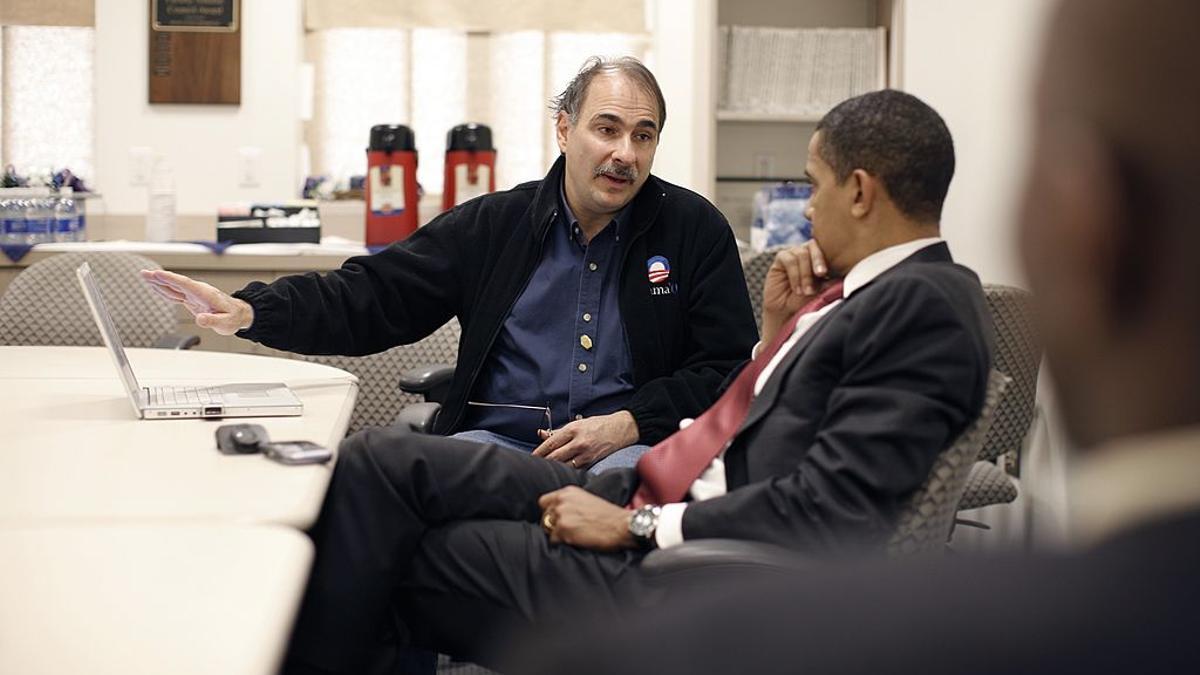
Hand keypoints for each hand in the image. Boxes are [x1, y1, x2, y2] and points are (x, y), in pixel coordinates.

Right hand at [140, 269, 254, 335]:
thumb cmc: (233, 318)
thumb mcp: (225, 323)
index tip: (158, 274)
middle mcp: (198, 291)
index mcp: (205, 294)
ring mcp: (194, 294)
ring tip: (145, 276)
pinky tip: (156, 287)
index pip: (185, 284)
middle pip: (177, 282)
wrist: (239, 314)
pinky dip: (165, 290)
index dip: (171, 279)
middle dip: (160, 277)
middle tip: (144, 273)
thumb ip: (212, 321)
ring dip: (159, 281)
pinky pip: (176, 293)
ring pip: (174, 286)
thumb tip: (200, 319)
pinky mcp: (192, 299)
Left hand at [531, 410, 638, 468]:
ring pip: (563, 465)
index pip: (551, 443)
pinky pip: (574, 469)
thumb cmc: (598, 424)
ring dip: (553, 468)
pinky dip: (566, 470)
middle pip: (555, 456)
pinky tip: (560, 471)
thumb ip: (558, 431)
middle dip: (543, 462)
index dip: (538, 452)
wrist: (621, 429)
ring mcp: (586, 453)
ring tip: (545, 470)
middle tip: (534, 466)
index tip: (531, 457)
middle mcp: (579, 442)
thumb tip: (540, 434)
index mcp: (573, 430)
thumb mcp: (577, 423)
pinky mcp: (591, 461)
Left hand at [538, 486, 634, 550]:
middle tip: (568, 531)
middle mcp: (562, 501)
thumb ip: (570, 503)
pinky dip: (563, 543)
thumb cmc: (609, 516)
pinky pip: (554, 541)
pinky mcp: (563, 530)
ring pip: (547, 530)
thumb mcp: (587, 500)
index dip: (549, 512)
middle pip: (544, 517)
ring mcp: (562, 515)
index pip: (544, 502)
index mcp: (567, 492)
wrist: (621, 525)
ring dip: (558, 535)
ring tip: (574, 536)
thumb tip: (558, 513)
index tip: (556, 519)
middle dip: (553, 525)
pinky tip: (577, 541)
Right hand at [760, 241, 833, 346]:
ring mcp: (794, 254)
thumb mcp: (822, 292)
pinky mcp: (781, 258)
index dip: (831, 257)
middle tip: (821, 274)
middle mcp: (808, 253)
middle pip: (815, 246)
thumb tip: (843, 274)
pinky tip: (797, 289)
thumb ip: (831, 281)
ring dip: (805, 274)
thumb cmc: (806, 302)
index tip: (832, 272)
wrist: (787, 312)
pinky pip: (789, 260)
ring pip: (802, 254)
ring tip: (806, 291)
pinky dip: (795, 275)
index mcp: (821, 258)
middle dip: (818, 260)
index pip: (828, 249)